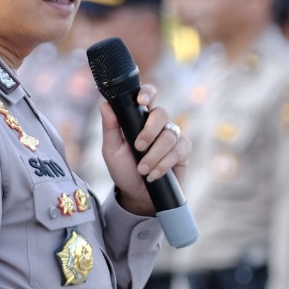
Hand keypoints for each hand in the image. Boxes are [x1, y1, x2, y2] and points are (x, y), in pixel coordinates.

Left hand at [100, 88, 191, 215]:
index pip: (148, 95)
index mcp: (140, 117)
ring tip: (143, 170)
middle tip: (138, 148)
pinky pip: (178, 150)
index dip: (148, 93)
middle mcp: (159, 124)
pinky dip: (164, 164)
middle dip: (149, 132)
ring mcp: (173, 136)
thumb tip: (105, 105)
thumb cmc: (124, 169)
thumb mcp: (112, 150)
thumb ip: (110, 128)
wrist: (138, 195)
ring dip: (154, 155)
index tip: (141, 102)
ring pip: (169, 135)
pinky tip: (154, 174)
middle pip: (161, 114)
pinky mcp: (183, 151)